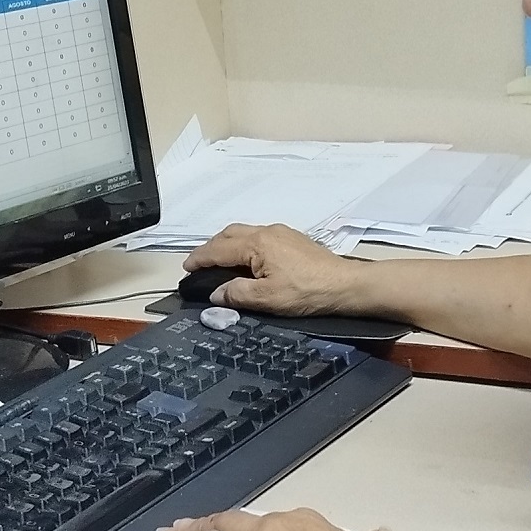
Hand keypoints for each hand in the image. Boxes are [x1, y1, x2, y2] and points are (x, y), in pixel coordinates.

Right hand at [183, 223, 360, 315]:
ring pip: (244, 233)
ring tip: (218, 260)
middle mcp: (267, 232)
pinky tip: (247, 259)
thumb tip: (216, 293)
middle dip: (210, 247)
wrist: (345, 285)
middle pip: (229, 234)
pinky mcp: (293, 239)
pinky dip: (244, 245)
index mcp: (257, 244)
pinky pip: (259, 236)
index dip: (199, 259)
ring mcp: (282, 233)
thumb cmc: (307, 292)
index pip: (218, 250)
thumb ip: (237, 294)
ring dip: (227, 244)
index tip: (186, 268)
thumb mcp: (267, 299)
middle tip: (198, 263)